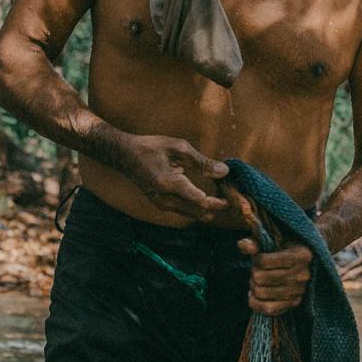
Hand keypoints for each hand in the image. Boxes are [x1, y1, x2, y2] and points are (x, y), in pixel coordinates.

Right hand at [108, 133, 231, 220]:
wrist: (125, 156)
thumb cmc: (151, 147)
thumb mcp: (178, 147)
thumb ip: (201, 162)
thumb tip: (224, 171)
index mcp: (169, 184)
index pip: (200, 201)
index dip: (220, 200)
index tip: (235, 195)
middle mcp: (165, 200)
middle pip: (199, 212)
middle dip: (219, 208)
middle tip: (236, 201)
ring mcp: (162, 205)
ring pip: (193, 214)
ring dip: (211, 209)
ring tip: (227, 198)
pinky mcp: (162, 206)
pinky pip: (186, 211)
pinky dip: (200, 207)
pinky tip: (211, 198)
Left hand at [240, 239, 311, 314]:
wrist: (297, 261)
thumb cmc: (281, 248)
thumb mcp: (270, 239)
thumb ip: (255, 241)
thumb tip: (244, 246)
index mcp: (301, 255)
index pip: (264, 261)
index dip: (256, 259)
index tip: (259, 257)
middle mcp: (303, 274)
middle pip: (260, 278)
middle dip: (253, 273)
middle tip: (256, 270)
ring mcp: (300, 291)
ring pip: (262, 293)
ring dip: (253, 287)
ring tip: (257, 281)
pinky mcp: (294, 303)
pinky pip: (269, 309)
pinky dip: (255, 303)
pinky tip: (254, 295)